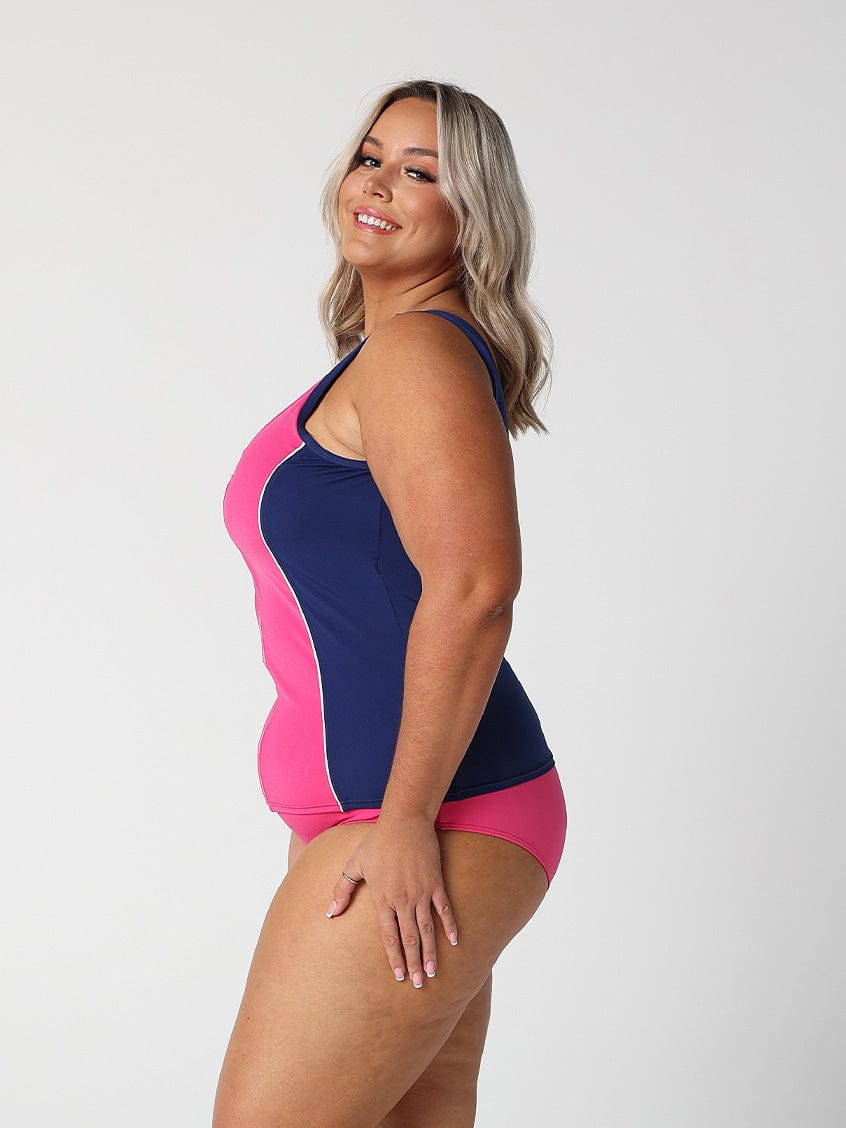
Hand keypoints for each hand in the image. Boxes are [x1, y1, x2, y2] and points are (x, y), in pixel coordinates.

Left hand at [325, 815, 458, 987]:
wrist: (404, 821)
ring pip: (427, 928)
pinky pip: (444, 908)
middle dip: (414, 963)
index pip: (389, 936)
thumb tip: (329, 913)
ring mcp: (421, 892)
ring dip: (431, 951)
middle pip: (410, 938)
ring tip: (433, 972)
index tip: (398, 976)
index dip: (394, 957)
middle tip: (418, 984)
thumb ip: (342, 890)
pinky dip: (450, 925)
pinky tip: (455, 941)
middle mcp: (403, 899)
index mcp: (383, 898)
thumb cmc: (377, 842)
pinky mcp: (436, 882)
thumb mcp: (354, 865)